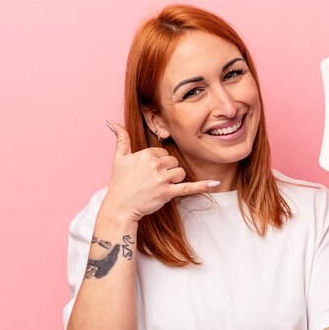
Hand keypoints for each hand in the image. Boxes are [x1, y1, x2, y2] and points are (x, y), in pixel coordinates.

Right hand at [99, 122, 219, 222]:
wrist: (119, 207)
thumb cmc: (119, 183)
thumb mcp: (118, 158)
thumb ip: (121, 138)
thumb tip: (112, 122)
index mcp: (146, 154)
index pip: (163, 153)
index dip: (158, 163)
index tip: (148, 172)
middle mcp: (155, 164)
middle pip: (173, 162)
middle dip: (166, 171)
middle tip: (152, 181)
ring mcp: (162, 179)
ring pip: (180, 173)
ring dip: (174, 180)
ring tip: (159, 187)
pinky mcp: (168, 193)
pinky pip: (189, 187)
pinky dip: (203, 186)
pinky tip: (215, 183)